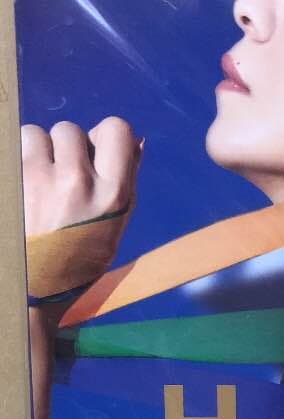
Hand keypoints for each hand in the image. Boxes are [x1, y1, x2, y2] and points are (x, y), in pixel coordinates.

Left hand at [21, 115, 141, 271]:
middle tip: (61, 174)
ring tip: (37, 179)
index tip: (96, 151)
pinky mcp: (9, 183)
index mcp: (112, 192)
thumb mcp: (117, 222)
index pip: (117, 129)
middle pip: (71, 130)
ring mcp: (38, 181)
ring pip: (36, 134)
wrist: (34, 290)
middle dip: (65, 148)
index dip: (105, 136)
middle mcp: (77, 182)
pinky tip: (21, 185)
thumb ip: (127, 177)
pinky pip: (13, 148)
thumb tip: (135, 139)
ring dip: (36, 151)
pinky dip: (15, 161)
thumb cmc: (82, 257)